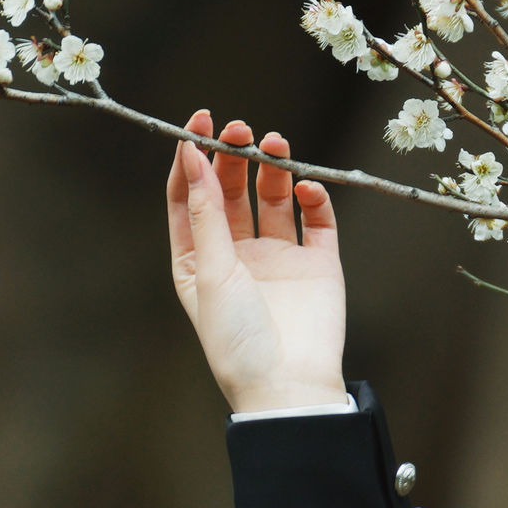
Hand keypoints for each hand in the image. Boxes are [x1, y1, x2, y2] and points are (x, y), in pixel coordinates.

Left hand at [164, 110, 347, 417]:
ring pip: (273, 197)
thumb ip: (205, 211)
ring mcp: (278, 258)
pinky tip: (305, 188)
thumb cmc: (238, 339)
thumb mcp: (209, 270)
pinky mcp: (318, 264)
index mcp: (198, 260)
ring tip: (276, 144)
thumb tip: (191, 154)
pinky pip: (316, 220)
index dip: (192, 158)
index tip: (201, 121)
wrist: (289, 386)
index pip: (189, 197)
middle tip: (242, 130)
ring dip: (273, 168)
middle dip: (235, 156)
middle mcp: (236, 255)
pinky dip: (312, 197)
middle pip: (231, 190)